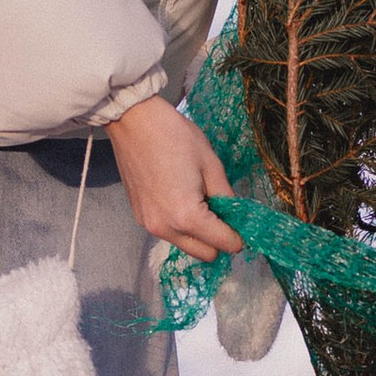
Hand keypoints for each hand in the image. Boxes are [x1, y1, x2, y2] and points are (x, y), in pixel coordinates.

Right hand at [106, 96, 243, 262]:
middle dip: (219, 237)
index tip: (242, 219)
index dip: (238, 235)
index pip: (223, 243)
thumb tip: (236, 217)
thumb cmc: (176, 137)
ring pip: (186, 245)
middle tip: (222, 209)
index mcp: (187, 216)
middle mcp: (166, 229)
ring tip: (200, 199)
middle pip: (205, 254)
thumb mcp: (211, 164)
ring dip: (199, 233)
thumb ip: (226, 197)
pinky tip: (180, 196)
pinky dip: (181, 225)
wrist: (134, 122)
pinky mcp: (140, 218)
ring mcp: (149, 226)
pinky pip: (170, 233)